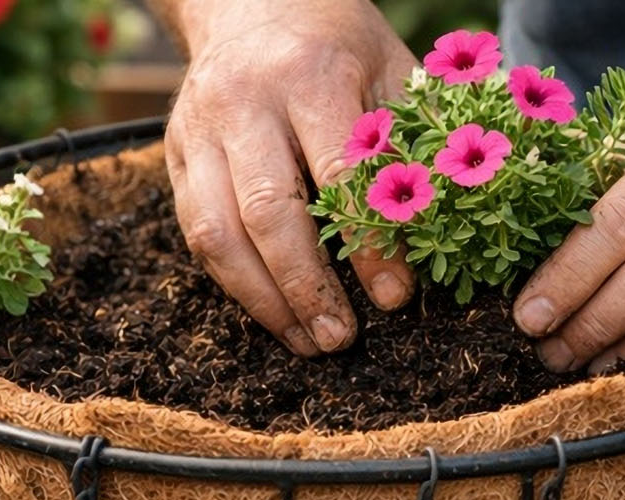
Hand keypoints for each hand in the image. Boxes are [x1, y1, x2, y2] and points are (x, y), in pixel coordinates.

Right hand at [160, 0, 418, 355]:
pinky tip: (275, 312)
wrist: (251, 1)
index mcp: (308, 76)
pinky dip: (235, 282)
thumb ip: (413, 141)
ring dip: (263, 300)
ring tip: (307, 341)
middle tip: (341, 340)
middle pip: (267, 212)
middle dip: (306, 287)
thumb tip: (449, 228)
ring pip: (217, 232)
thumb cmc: (338, 44)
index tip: (396, 299)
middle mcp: (243, 102)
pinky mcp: (175, 153)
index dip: (367, 245)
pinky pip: (196, 231)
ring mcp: (199, 129)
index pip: (338, 176)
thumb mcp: (390, 70)